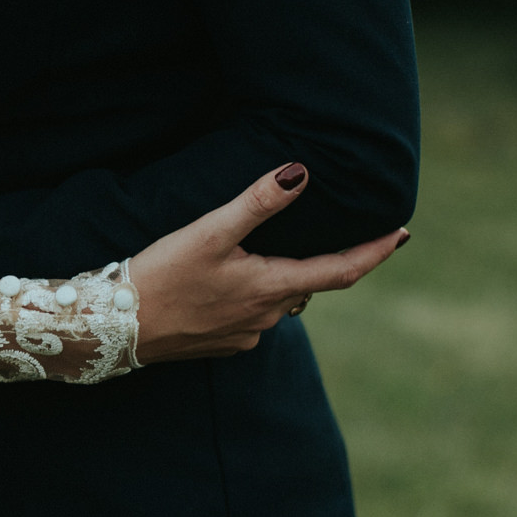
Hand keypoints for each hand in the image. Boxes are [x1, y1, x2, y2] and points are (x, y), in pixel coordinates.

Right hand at [127, 163, 407, 362]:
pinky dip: (255, 296)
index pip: (343, 270)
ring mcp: (245, 335)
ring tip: (278, 251)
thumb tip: (301, 172)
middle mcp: (267, 317)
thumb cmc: (161, 275)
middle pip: (310, 284)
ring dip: (285, 277)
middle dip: (325, 259)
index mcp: (271, 287)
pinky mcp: (222, 344)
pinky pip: (254, 317)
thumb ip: (258, 202)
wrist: (114, 328)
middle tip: (337, 231)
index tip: (402, 233)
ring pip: (281, 300)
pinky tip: (230, 283)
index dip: (376, 251)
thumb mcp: (209, 232)